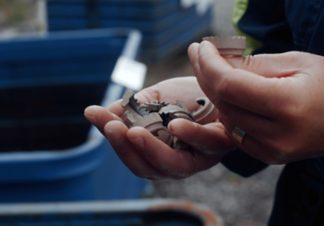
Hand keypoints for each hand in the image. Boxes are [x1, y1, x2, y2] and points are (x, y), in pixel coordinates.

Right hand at [84, 77, 234, 178]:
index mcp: (159, 153)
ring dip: (150, 150)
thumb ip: (135, 107)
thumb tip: (104, 114)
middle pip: (147, 168)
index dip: (111, 136)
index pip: (130, 152)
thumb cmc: (190, 95)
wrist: (224, 84)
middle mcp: (178, 162)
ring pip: (173, 166)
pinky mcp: (221, 144)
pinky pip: (205, 144)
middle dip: (125, 148)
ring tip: (132, 131)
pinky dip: (189, 135)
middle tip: (112, 126)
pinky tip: (174, 124)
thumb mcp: (157, 97)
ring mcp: (200, 157)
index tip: (93, 112)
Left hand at [188, 41, 323, 163]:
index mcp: (287, 104)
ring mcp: (273, 150)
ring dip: (214, 94)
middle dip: (205, 76)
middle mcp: (277, 133)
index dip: (209, 65)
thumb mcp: (297, 62)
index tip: (202, 47)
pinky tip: (227, 96)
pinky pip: (236, 134)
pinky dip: (228, 113)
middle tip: (199, 55)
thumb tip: (219, 61)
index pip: (230, 86)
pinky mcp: (270, 157)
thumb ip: (255, 64)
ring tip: (211, 71)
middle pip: (223, 103)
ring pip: (226, 119)